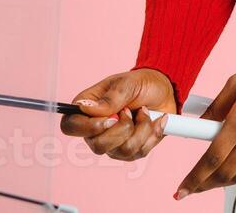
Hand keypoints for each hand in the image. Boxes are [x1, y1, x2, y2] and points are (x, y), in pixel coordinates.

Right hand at [60, 68, 177, 161]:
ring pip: (124, 150)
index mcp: (87, 109)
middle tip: (130, 110)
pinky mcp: (130, 152)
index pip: (70, 126)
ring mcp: (113, 144)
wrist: (164, 93)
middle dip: (122, 129)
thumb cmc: (141, 84)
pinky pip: (140, 152)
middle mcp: (96, 131)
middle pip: (98, 146)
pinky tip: (154, 121)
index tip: (110, 118)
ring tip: (144, 112)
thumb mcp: (126, 84)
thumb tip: (85, 108)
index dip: (87, 128)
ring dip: (141, 128)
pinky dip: (152, 133)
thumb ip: (109, 99)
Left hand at [173, 50, 235, 199]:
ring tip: (210, 180)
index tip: (182, 189)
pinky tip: (235, 172)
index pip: (212, 158)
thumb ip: (215, 107)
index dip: (195, 177)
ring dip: (222, 181)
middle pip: (225, 172)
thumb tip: (199, 124)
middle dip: (204, 184)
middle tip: (191, 188)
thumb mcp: (235, 83)